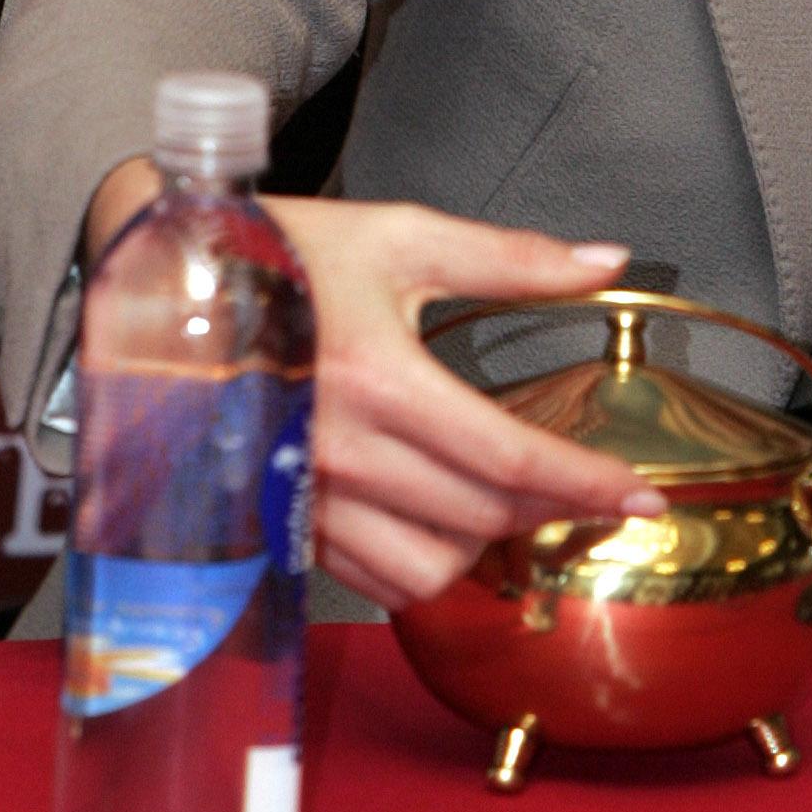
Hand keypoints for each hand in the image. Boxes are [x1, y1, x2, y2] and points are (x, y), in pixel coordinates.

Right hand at [261, 198, 662, 611]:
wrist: (168, 283)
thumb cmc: (287, 253)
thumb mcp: (403, 236)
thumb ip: (512, 258)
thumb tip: (607, 261)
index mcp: (379, 378)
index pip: (508, 459)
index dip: (585, 483)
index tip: (642, 498)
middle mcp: (339, 453)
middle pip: (478, 521)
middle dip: (549, 510)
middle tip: (586, 486)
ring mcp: (303, 497)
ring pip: (424, 572)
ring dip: (481, 547)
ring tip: (508, 501)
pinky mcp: (277, 522)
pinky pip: (367, 575)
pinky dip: (416, 559)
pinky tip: (437, 513)